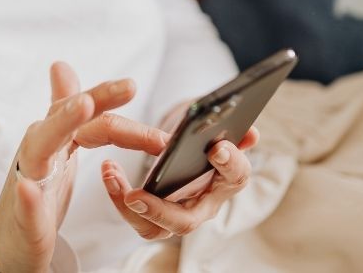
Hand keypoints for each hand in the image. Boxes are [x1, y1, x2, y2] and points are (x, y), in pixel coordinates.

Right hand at [0, 63, 167, 271]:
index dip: (108, 97)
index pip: (83, 110)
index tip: (133, 86)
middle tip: (122, 87)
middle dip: (90, 102)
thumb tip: (60, 66)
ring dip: (61, 125)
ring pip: (41, 147)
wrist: (11, 238)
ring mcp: (27, 179)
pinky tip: (27, 188)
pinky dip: (27, 196)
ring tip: (82, 106)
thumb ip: (63, 107)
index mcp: (54, 136)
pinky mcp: (23, 215)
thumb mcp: (57, 145)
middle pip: (65, 120)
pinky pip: (24, 204)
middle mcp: (38, 150)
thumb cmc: (39, 188)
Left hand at [100, 127, 260, 239]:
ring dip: (128, 208)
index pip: (236, 177)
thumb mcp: (218, 136)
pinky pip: (138, 219)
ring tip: (113, 180)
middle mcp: (205, 206)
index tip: (216, 148)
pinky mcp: (158, 221)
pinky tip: (110, 173)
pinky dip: (119, 197)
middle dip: (159, 210)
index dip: (230, 164)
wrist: (189, 162)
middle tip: (135, 195)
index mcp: (225, 180)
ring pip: (155, 229)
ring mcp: (180, 216)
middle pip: (186, 221)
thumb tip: (252, 133)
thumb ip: (234, 134)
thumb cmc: (204, 147)